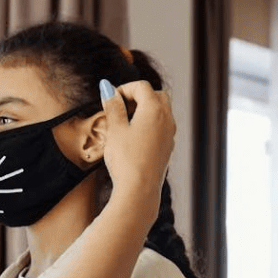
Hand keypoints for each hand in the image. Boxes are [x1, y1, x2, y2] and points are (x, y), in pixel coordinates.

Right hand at [99, 79, 174, 194]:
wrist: (139, 190)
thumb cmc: (126, 159)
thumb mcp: (115, 130)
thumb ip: (113, 107)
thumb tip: (108, 89)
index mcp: (154, 110)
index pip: (142, 87)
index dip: (124, 88)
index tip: (110, 98)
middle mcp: (167, 119)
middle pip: (156, 95)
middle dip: (138, 96)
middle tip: (120, 107)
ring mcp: (169, 134)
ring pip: (162, 111)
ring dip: (145, 109)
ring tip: (125, 122)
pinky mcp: (168, 147)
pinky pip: (162, 127)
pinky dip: (150, 123)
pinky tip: (134, 137)